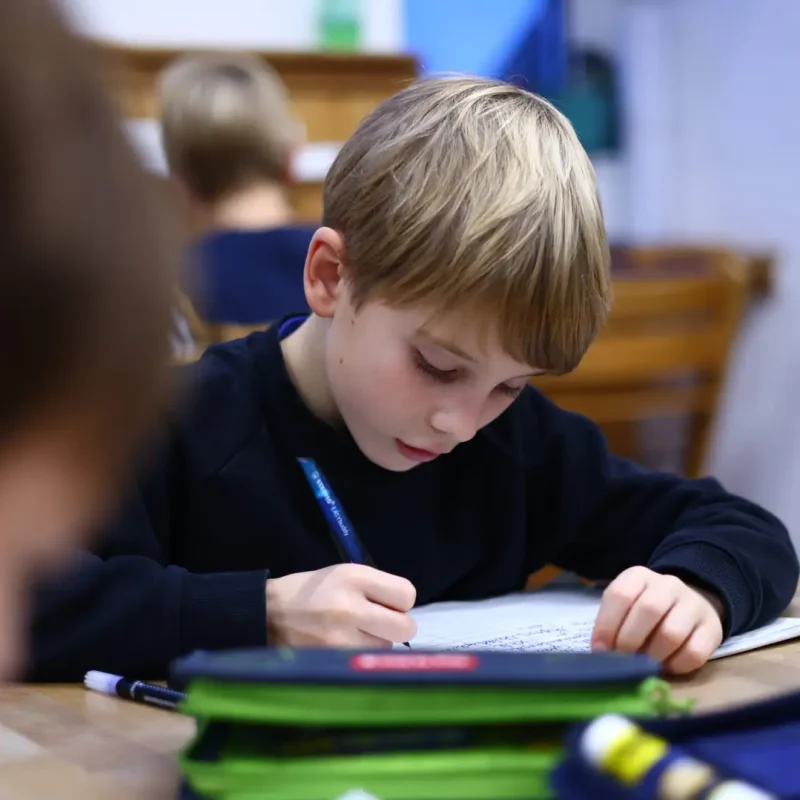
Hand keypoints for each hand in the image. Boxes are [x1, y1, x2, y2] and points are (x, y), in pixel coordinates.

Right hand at [266, 564, 416, 647]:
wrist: (265, 615)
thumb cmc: (308, 592)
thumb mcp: (341, 574)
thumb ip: (375, 587)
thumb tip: (404, 610)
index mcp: (354, 577)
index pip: (407, 595)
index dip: (401, 602)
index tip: (387, 603)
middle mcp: (350, 607)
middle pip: (405, 627)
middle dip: (397, 627)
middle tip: (379, 624)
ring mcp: (341, 639)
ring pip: (385, 648)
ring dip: (375, 643)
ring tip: (351, 633)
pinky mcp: (332, 661)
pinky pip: (364, 661)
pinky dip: (359, 657)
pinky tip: (342, 646)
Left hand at [591, 566, 723, 673]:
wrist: (688, 605)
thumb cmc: (645, 611)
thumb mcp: (624, 607)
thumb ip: (612, 624)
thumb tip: (602, 651)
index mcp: (639, 576)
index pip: (620, 595)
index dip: (607, 625)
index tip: (601, 648)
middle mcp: (668, 585)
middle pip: (648, 610)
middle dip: (630, 640)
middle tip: (623, 658)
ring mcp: (693, 604)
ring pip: (671, 633)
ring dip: (653, 655)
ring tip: (645, 663)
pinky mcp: (712, 628)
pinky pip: (694, 652)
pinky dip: (676, 665)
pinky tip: (667, 665)